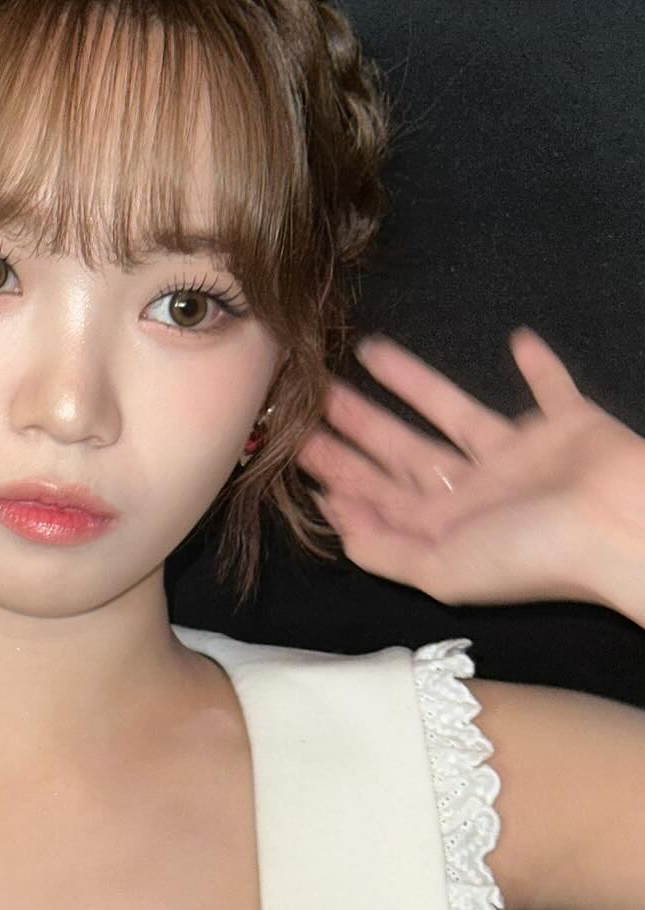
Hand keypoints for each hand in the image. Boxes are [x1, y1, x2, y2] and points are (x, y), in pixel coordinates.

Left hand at [294, 327, 644, 607]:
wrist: (623, 530)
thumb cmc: (532, 555)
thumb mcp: (441, 570)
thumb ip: (382, 549)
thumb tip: (334, 517)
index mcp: (447, 527)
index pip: (379, 493)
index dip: (339, 470)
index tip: (296, 441)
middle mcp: (478, 491)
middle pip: (405, 450)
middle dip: (361, 424)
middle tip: (316, 391)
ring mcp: (524, 457)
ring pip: (456, 410)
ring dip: (416, 383)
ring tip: (371, 351)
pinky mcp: (571, 424)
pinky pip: (553, 387)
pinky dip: (541, 366)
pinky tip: (519, 339)